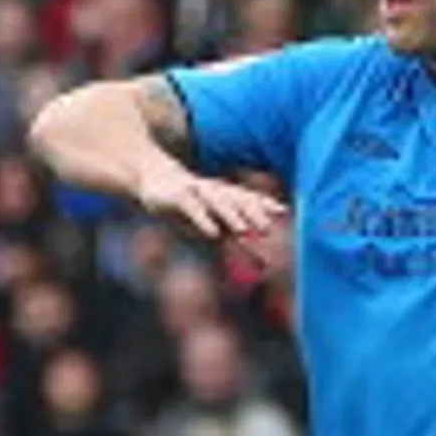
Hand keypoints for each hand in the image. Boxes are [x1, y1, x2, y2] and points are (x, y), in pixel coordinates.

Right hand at [137, 166, 288, 263]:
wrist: (152, 176)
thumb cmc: (187, 202)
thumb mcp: (212, 219)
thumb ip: (233, 236)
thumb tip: (259, 259)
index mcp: (224, 195)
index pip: (247, 198)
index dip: (264, 203)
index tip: (283, 211)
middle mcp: (213, 192)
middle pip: (236, 200)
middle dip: (251, 212)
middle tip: (266, 227)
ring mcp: (196, 193)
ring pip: (217, 202)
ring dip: (231, 215)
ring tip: (244, 229)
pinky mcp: (178, 198)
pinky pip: (193, 209)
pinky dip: (203, 220)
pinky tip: (212, 233)